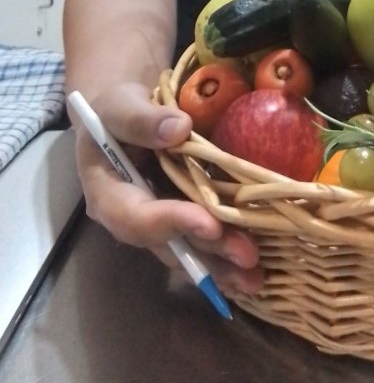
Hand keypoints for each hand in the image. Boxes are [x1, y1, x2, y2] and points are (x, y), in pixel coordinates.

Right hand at [72, 82, 263, 294]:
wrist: (122, 114)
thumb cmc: (116, 107)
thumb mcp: (119, 105)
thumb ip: (141, 119)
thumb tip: (179, 128)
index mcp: (108, 194)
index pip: (136, 217)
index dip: (173, 223)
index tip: (210, 225)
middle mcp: (132, 218)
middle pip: (168, 242)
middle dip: (209, 252)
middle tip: (247, 257)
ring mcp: (159, 221)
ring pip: (188, 250)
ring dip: (222, 264)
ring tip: (256, 277)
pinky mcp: (181, 216)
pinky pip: (201, 240)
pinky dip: (226, 253)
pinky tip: (254, 268)